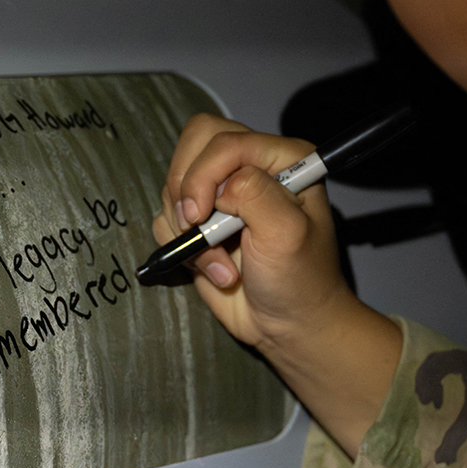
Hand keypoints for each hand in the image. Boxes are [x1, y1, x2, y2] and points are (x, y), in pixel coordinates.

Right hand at [153, 113, 401, 455]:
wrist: (288, 327)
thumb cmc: (300, 279)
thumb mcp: (287, 233)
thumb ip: (254, 193)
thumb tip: (216, 188)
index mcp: (280, 159)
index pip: (224, 140)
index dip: (204, 174)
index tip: (200, 216)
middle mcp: (250, 168)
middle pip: (193, 145)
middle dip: (186, 189)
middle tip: (196, 225)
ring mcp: (222, 196)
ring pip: (174, 185)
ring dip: (187, 229)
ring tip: (219, 261)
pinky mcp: (201, 225)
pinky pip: (166, 218)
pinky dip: (181, 247)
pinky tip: (213, 269)